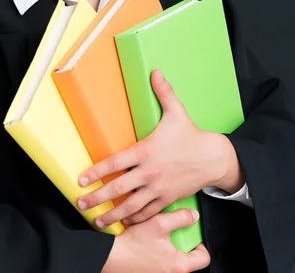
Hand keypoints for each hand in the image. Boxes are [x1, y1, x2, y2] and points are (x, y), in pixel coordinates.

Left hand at [78, 70, 243, 227]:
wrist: (213, 158)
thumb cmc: (191, 134)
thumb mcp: (176, 111)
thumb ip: (163, 92)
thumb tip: (155, 71)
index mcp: (146, 151)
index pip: (116, 163)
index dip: (96, 172)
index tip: (81, 179)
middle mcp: (149, 172)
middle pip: (118, 188)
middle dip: (97, 197)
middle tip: (81, 204)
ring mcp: (158, 188)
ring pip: (131, 205)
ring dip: (113, 215)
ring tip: (97, 221)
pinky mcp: (167, 198)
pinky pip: (148, 212)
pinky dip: (135, 219)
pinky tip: (124, 223)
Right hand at [101, 209, 210, 272]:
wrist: (112, 257)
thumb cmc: (133, 245)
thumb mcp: (159, 224)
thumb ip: (180, 218)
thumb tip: (193, 216)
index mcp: (180, 265)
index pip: (204, 258)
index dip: (200, 243)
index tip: (191, 233)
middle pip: (189, 259)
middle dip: (183, 243)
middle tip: (173, 231)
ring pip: (175, 260)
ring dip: (170, 247)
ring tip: (160, 236)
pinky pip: (163, 263)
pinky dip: (160, 253)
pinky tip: (150, 243)